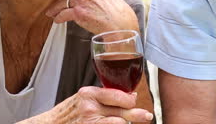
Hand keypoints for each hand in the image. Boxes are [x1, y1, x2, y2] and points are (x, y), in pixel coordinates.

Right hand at [17, 86, 153, 123]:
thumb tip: (131, 95)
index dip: (130, 101)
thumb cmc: (69, 112)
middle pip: (123, 112)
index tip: (135, 102)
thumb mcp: (85, 97)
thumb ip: (106, 95)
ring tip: (130, 121)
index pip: (119, 96)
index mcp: (89, 94)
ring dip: (125, 123)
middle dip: (137, 115)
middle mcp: (89, 108)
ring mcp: (90, 122)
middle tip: (147, 116)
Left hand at [45, 0, 138, 33]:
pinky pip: (63, 14)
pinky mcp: (78, 12)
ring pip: (64, 3)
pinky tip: (56, 20)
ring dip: (56, 9)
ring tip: (51, 13)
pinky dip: (58, 17)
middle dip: (61, 0)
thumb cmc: (117, 14)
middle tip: (54, 6)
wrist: (121, 27)